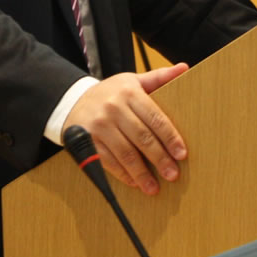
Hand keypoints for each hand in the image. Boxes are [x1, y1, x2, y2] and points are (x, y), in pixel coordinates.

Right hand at [63, 62, 189, 194]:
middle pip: (142, 137)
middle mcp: (114, 108)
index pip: (155, 118)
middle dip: (159, 158)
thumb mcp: (132, 81)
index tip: (182, 154)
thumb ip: (159, 77)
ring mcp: (99, 126)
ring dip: (141, 173)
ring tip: (154, 187)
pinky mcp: (87, 141)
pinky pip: (108, 161)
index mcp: (129, 92)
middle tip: (173, 174)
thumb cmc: (110, 93)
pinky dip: (123, 174)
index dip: (170, 137)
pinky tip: (134, 183)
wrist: (72, 101)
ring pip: (125, 153)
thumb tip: (184, 68)